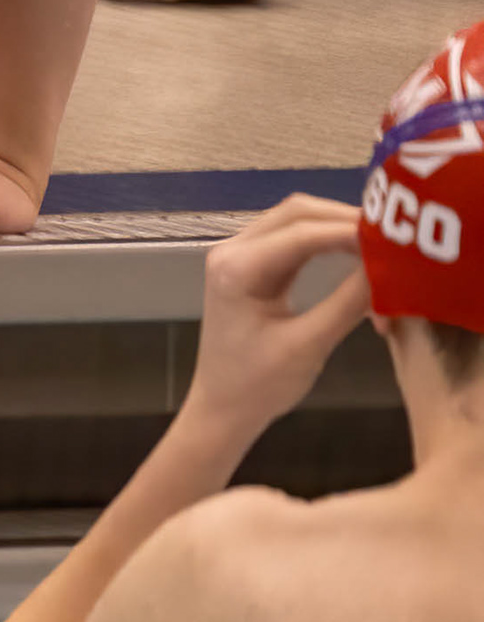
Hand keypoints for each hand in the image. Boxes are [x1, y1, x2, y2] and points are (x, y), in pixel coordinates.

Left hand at [180, 193, 371, 441]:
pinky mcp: (252, 265)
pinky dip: (327, 240)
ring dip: (339, 228)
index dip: (353, 230)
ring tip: (382, 248)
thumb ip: (349, 301)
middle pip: (299, 213)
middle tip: (394, 239)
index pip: (303, 232)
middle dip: (347, 221)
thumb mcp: (310, 344)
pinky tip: (357, 254)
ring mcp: (239, 255)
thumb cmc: (258, 385)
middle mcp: (232, 252)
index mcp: (237, 270)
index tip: (398, 239)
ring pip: (297, 220)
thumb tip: (391, 265)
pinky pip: (294, 238)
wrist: (223, 408)